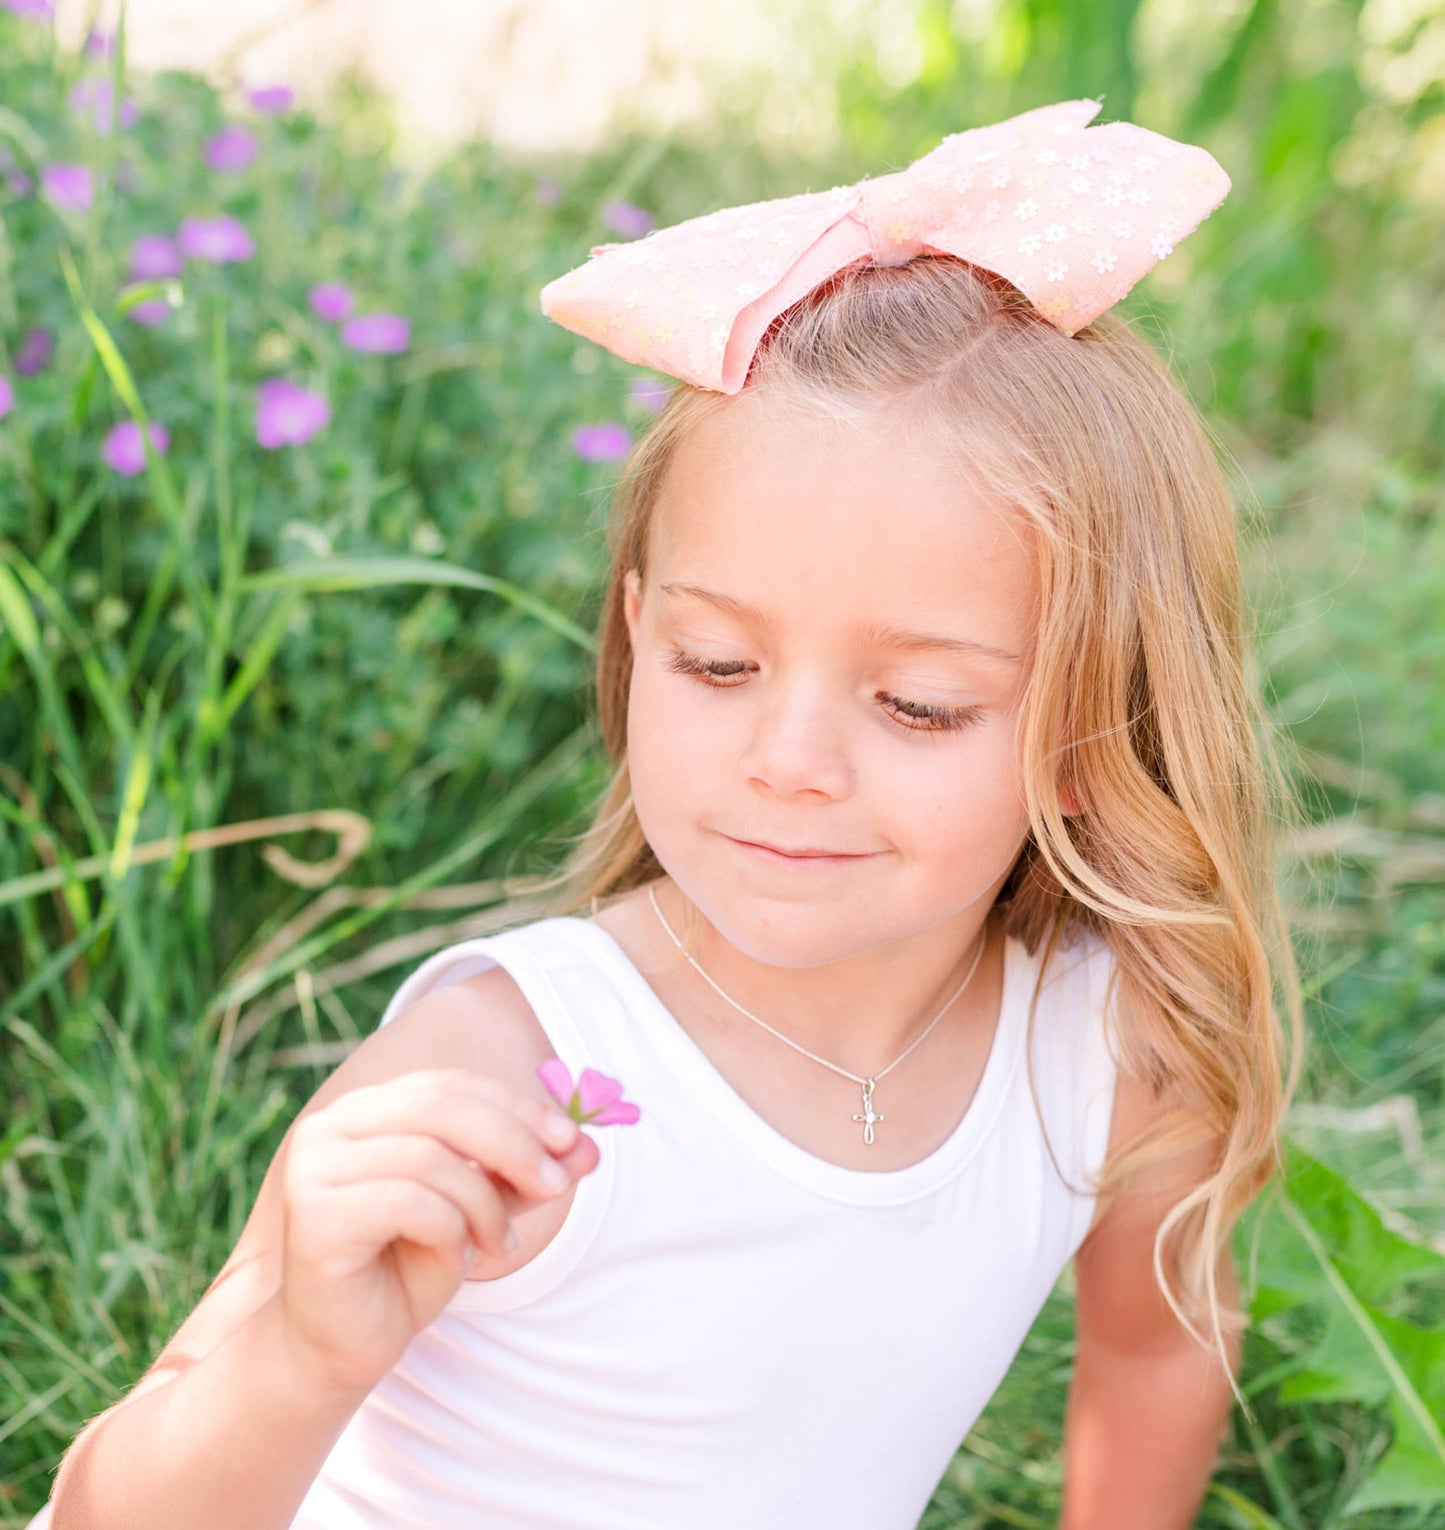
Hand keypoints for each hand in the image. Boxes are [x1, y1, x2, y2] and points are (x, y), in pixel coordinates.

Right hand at [276, 1068, 593, 1392]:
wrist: (341, 1347)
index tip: (572, 1141)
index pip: (453, 1085)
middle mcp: (333, 1126)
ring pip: (432, 1157)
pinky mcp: (315, 1214)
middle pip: (444, 1107)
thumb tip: (588, 1148)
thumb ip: (521, 1175)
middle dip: (515, 1142)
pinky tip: (457, 1261)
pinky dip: (451, 1231)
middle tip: (558, 1185)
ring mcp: (316, 1166)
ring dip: (484, 1204)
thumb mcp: (478, 1210)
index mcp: (369, 1109)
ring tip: (497, 1247)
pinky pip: (409, 1202)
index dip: (518, 1107)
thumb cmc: (407, 1268)